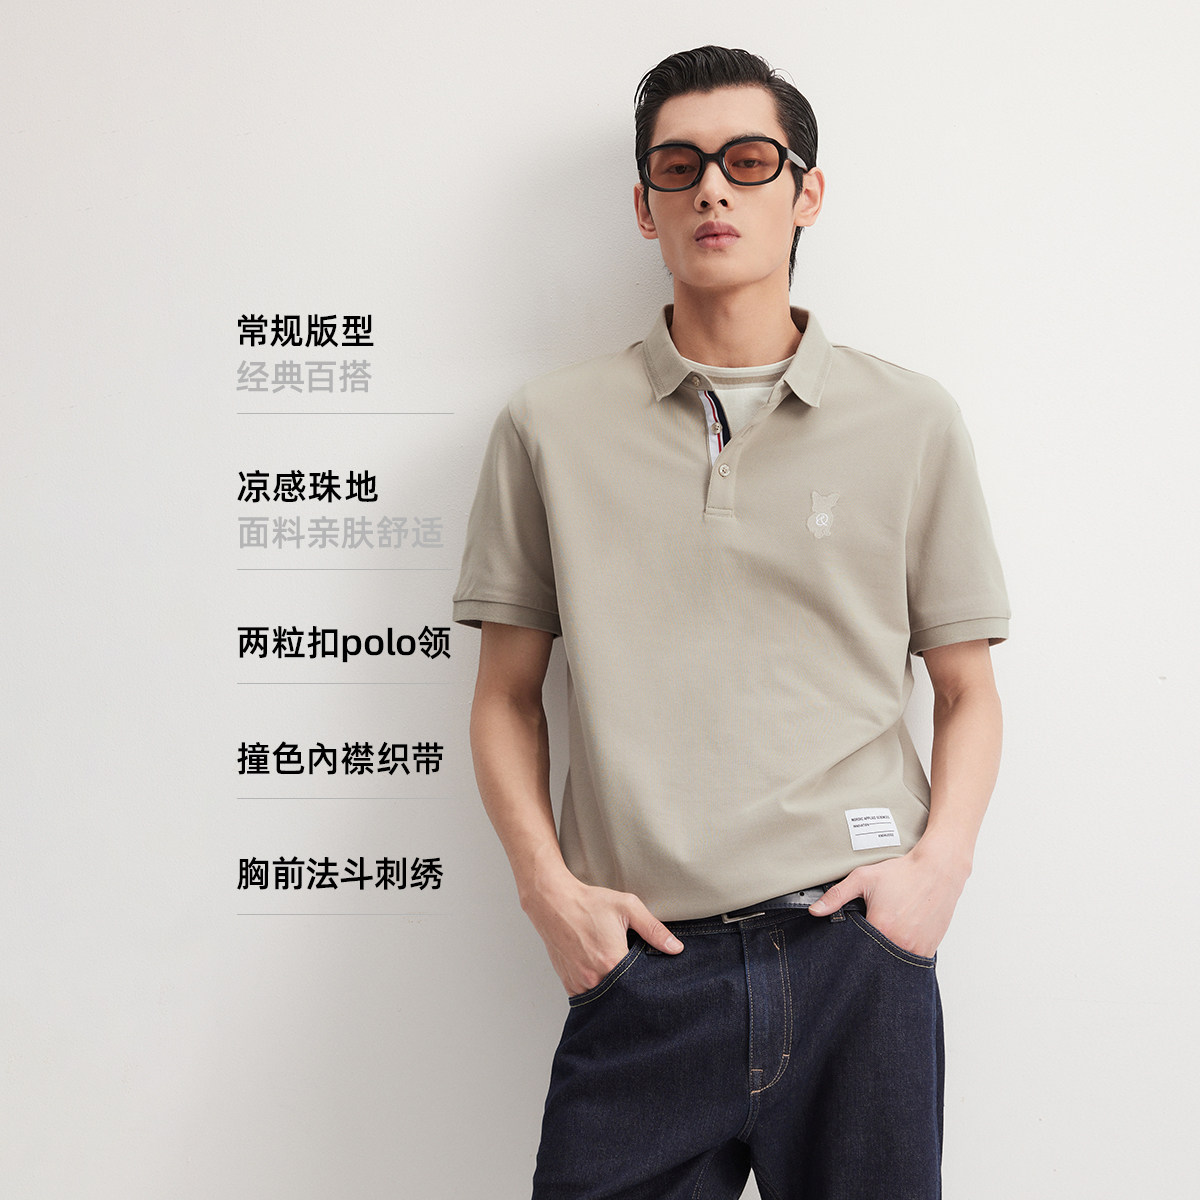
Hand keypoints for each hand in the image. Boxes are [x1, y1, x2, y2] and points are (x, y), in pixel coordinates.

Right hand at [521, 870, 682, 995]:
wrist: (553, 902)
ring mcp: (579, 983)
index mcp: (612, 961)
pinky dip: (597, 991)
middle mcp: (594, 977)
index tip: (652, 979)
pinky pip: (588, 997)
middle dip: (632, 990)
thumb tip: (676, 948)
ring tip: (617, 974)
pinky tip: (601, 975)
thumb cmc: (589, 903)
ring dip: (613, 992)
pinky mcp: (568, 983)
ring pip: (604, 999)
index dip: (648, 983)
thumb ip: (653, 929)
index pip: (640, 985)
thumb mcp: (627, 908)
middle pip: (622, 996)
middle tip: (636, 977)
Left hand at [807, 848, 968, 958]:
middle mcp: (900, 943)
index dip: (851, 945)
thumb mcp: (863, 878)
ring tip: (885, 934)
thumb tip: (815, 910)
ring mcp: (917, 948)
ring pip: (893, 961)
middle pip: (875, 958)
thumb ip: (837, 895)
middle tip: (868, 935)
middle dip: (868, 951)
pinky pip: (911, 960)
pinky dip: (902, 952)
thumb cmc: (903, 873)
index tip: (850, 939)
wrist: (938, 869)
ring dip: (886, 953)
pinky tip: (899, 936)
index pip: (857, 949)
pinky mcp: (930, 948)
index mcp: (882, 928)